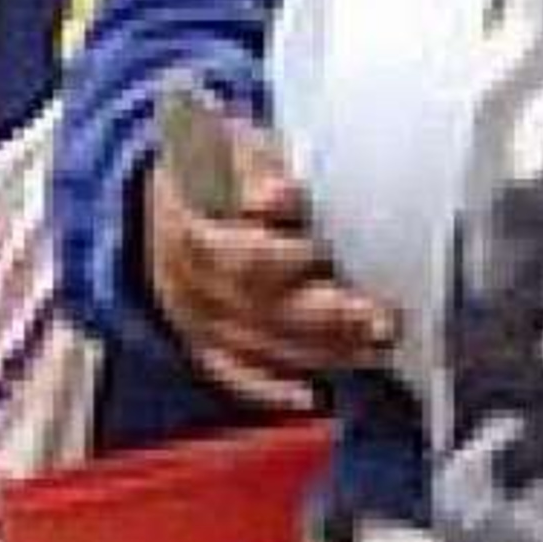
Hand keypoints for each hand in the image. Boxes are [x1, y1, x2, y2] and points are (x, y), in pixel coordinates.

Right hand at [141, 110, 395, 414]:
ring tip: (373, 347)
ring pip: (257, 345)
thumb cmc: (212, 166)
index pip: (244, 258)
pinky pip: (234, 373)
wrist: (162, 197)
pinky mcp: (202, 341)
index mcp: (191, 228)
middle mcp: (188, 282)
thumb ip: (256, 168)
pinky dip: (271, 389)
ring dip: (319, 351)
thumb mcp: (229, 145)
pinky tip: (310, 396)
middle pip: (260, 308)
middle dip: (327, 317)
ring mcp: (194, 317)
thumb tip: (280, 198)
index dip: (289, 262)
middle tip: (380, 318)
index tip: (331, 257)